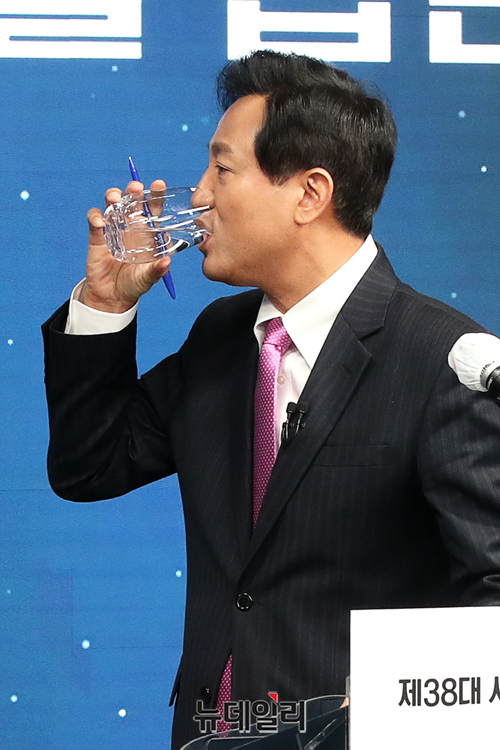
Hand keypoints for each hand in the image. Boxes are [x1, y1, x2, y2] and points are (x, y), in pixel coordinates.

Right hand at [80, 180, 171, 312]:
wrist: (112, 296)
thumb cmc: (135, 284)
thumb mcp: (148, 278)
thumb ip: (157, 270)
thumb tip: (167, 262)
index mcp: (148, 232)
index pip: (153, 209)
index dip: (156, 195)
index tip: (159, 185)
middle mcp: (131, 225)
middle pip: (132, 201)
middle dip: (133, 190)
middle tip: (135, 187)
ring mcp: (114, 228)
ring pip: (112, 204)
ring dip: (113, 196)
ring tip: (116, 199)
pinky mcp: (97, 235)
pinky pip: (95, 219)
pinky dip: (96, 216)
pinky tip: (100, 222)